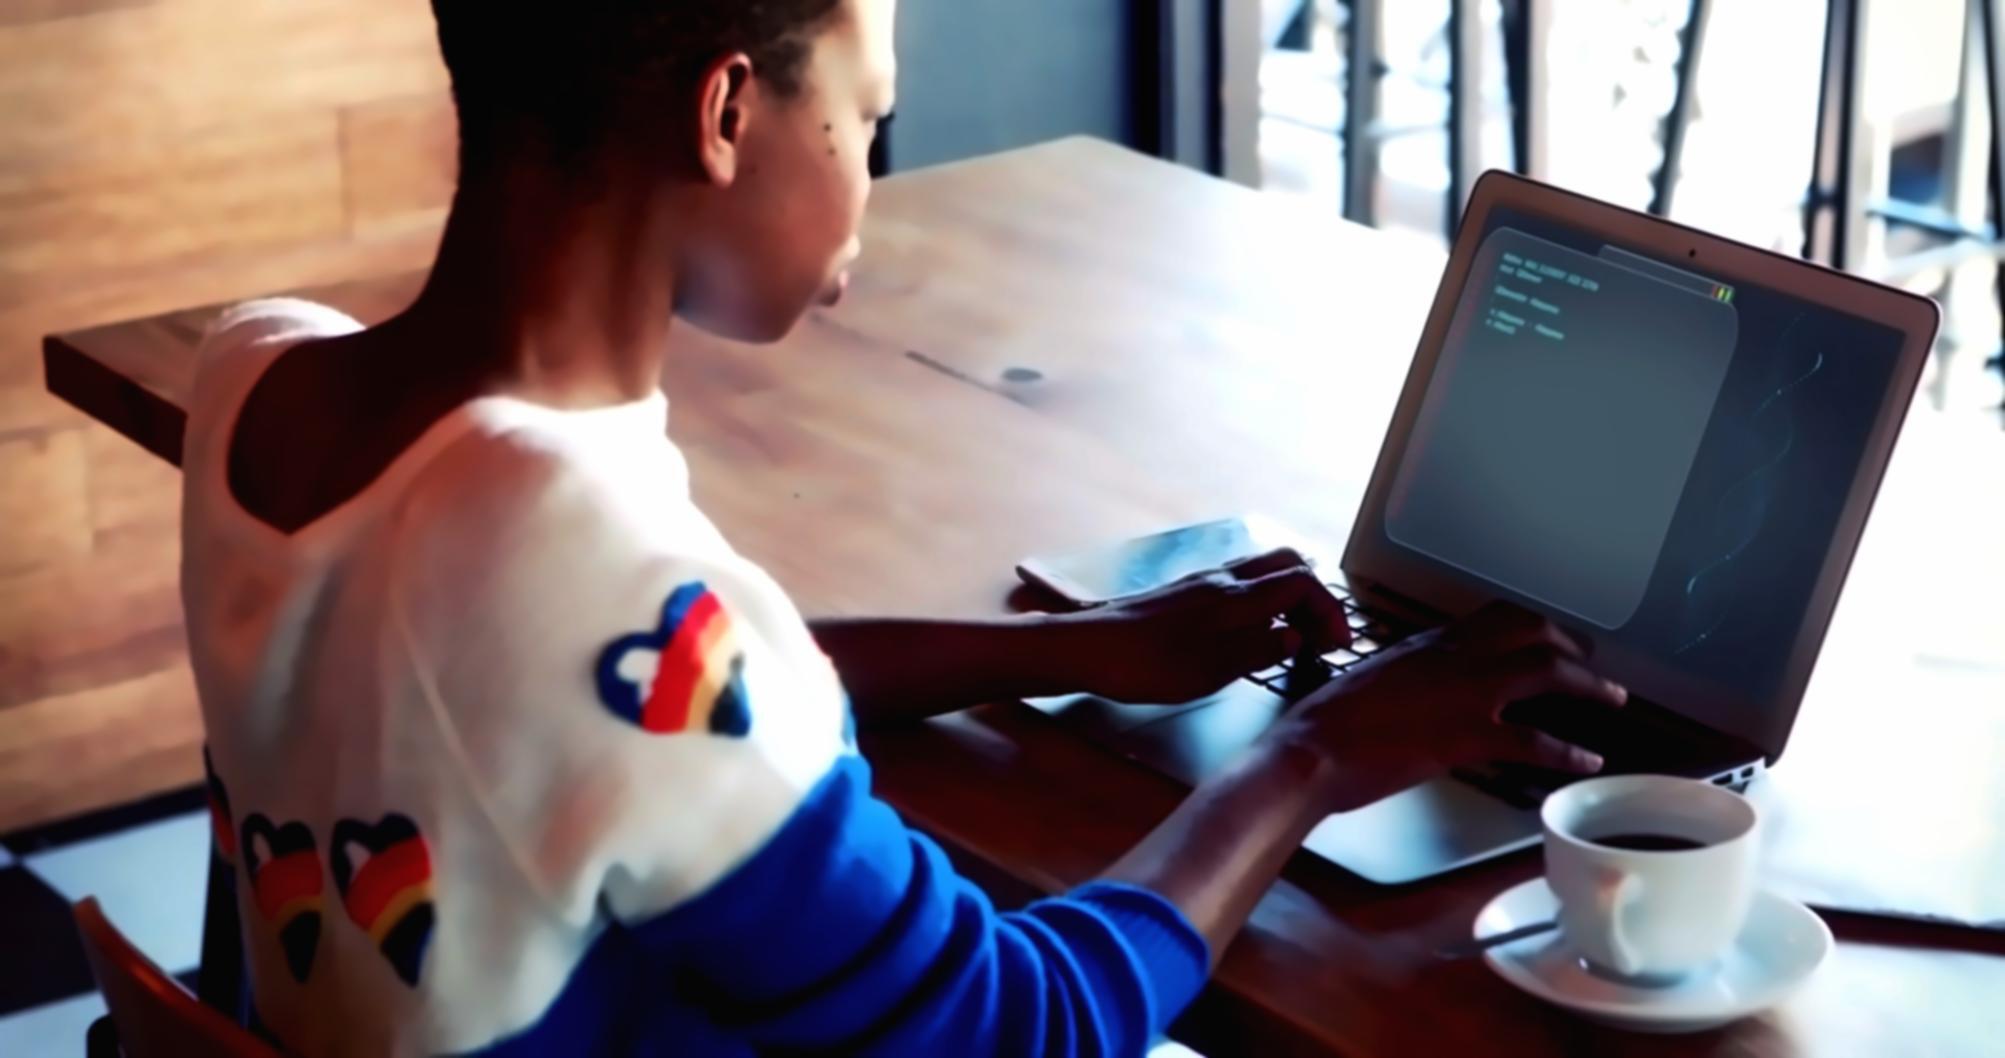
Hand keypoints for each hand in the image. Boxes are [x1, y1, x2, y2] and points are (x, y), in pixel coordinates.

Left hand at [1054, 548, 1348, 703]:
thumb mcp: (1211, 671)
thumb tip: (1296, 637)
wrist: (1086, 648)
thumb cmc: (1147, 665)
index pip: (1302, 581)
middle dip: (1313, 594)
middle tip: (1319, 634)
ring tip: (1292, 635)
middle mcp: (1222, 579)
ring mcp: (1201, 582)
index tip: (1336, 643)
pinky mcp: (1183, 592)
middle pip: (1286, 563)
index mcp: (1235, 597)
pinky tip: (1251, 631)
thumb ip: (1258, 651)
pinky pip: (1238, 583)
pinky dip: (1260, 600)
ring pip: (1261, 571)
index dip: (1328, 609)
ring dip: (1286, 596)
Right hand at [1267, 601, 1627, 811]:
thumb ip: (1408, 675)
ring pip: (1546, 673)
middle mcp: (1453, 658)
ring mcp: (1464, 694)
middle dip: (1572, 646)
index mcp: (1428, 644)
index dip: (1535, 624)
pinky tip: (1587, 760)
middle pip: (1532, 633)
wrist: (1312, 750)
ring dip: (1588, 685)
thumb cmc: (1327, 723)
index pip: (1496, 616)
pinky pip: (1533, 739)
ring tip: (1614, 697)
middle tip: (1593, 663)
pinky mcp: (1466, 736)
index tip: (1552, 636)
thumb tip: (1424, 684)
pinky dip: (1567, 751)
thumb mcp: (1372, 680)